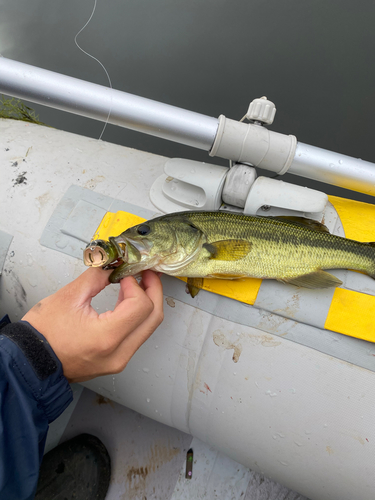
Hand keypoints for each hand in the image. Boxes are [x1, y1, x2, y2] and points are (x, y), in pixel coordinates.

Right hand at [22, 268, 163, 382]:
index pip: (141, 306)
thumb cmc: (42, 336)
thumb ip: (96, 278)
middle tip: (146, 274)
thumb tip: (112, 266)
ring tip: (134, 284)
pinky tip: (127, 301)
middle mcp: (117, 354)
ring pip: (147, 328)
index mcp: (106, 338)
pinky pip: (136, 336)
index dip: (136, 284)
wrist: (30, 362)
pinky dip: (136, 316)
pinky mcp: (115, 362)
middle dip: (153, 291)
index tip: (125, 274)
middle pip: (153, 318)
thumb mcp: (68, 297)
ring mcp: (118, 361)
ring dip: (145, 303)